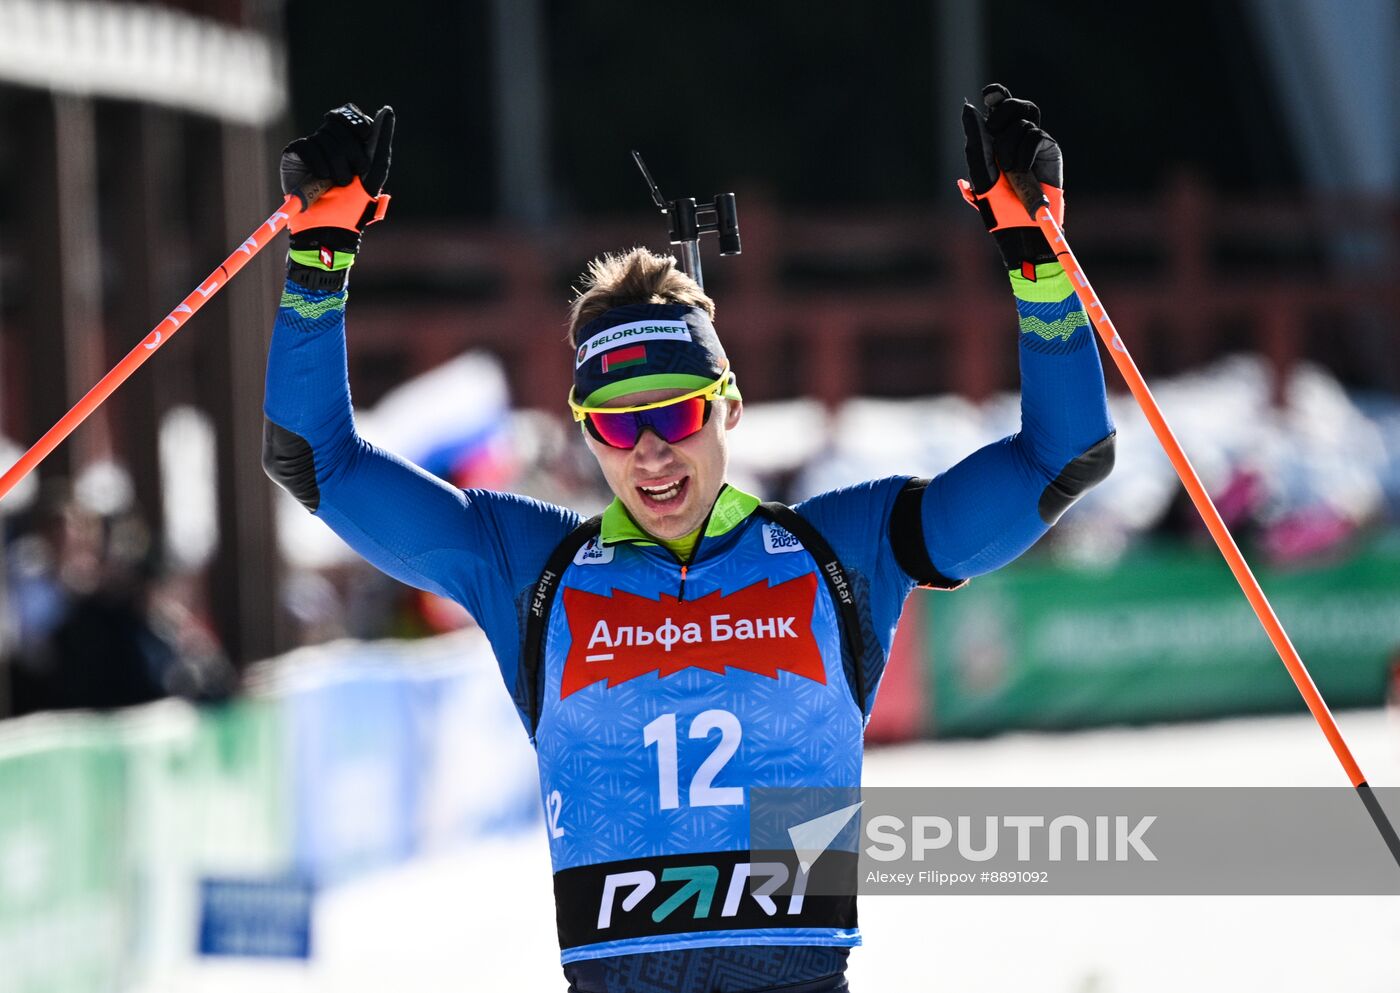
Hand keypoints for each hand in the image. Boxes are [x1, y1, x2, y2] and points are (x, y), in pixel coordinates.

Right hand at [280, 104, 394, 288]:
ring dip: (335, 166)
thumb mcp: (375, 171)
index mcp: (351, 144)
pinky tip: (320, 180)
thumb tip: (387, 109)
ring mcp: (312, 148)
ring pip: (324, 138)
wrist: (330, 227)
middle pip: (338, 126)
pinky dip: (317, 165)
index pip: (352, 117)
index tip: (364, 146)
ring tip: (335, 184)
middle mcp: (330, 143)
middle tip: (351, 176)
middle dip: (350, 153)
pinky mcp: (295, 155)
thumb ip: (381, 140)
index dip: (358, 128)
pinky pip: (307, 147)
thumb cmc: (354, 205)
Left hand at [958, 83, 1062, 272]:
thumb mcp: (981, 172)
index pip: (999, 108)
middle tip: (994, 137)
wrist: (1022, 226)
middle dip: (1001, 116)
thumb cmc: (998, 206)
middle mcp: (1016, 139)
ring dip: (1009, 144)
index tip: (989, 93)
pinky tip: (1023, 171)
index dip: (997, 94)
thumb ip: (976, 141)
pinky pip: (1035, 135)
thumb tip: (968, 107)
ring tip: (1009, 169)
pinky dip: (1024, 153)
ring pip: (1023, 120)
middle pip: (1013, 107)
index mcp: (995, 141)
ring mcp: (1034, 143)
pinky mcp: (1049, 149)